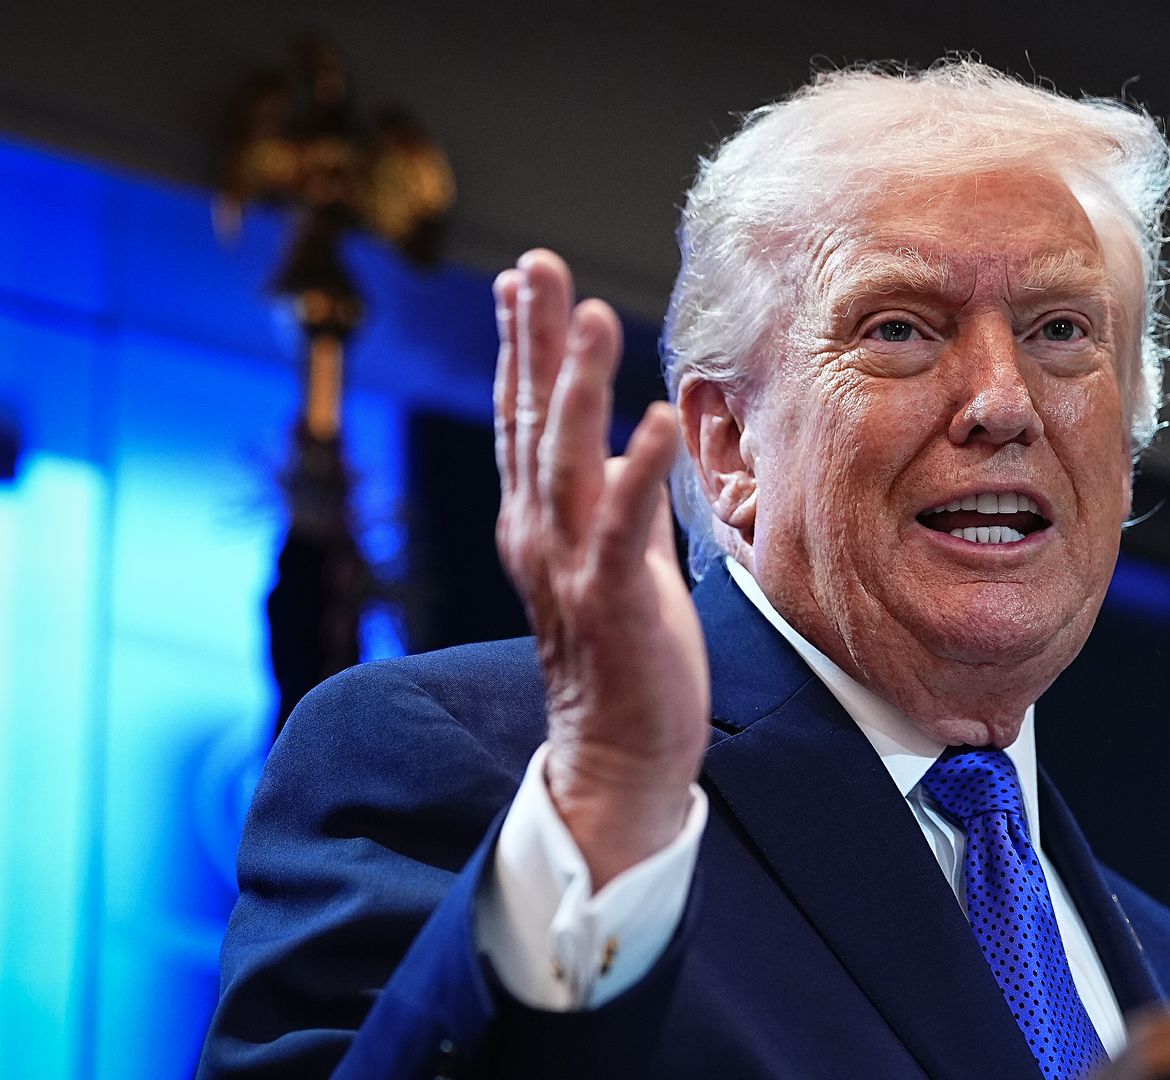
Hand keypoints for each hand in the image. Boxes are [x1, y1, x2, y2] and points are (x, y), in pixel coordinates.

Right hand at [494, 250, 709, 887]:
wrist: (619, 753)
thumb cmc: (626, 653)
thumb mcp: (616, 557)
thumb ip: (614, 497)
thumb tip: (620, 441)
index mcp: (537, 520)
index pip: (521, 418)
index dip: (521, 345)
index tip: (521, 277)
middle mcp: (539, 535)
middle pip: (528, 421)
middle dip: (532, 339)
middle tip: (534, 264)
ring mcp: (570, 568)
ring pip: (564, 461)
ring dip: (576, 385)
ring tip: (588, 315)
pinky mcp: (612, 603)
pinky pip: (622, 527)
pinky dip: (636, 470)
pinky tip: (649, 416)